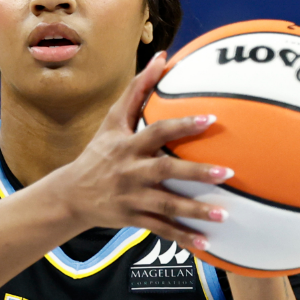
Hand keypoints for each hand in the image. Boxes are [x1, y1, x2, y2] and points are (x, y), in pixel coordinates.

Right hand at [47, 51, 233, 250]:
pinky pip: (161, 230)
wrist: (71, 195)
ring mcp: (132, 198)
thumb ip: (138, 89)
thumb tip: (162, 56)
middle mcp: (130, 172)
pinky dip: (183, 237)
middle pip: (165, 171)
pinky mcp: (134, 219)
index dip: (182, 125)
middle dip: (196, 172)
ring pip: (167, 206)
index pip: (157, 132)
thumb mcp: (112, 121)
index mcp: (128, 146)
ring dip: (195, 210)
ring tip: (224, 214)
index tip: (210, 120)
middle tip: (228, 172)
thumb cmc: (99, 152)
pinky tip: (207, 243)